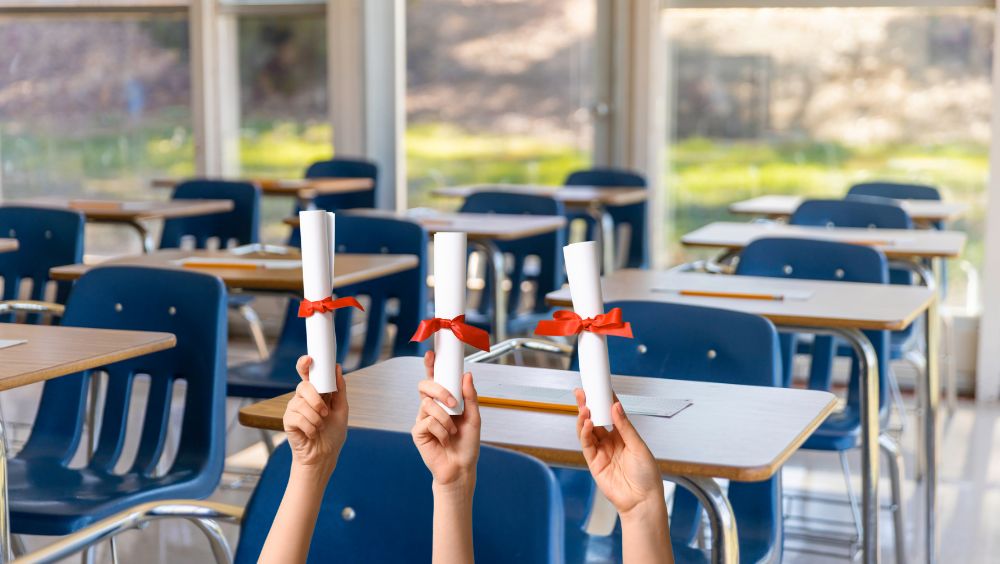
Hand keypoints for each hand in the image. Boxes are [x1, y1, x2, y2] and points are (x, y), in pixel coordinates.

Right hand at [283, 356, 347, 475]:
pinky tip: (312, 434)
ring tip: (320, 427)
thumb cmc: (332, 433)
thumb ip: (339, 389)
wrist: (324, 455)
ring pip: (302, 403)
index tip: (309, 359)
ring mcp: (293, 408)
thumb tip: (337, 368)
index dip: (305, 364)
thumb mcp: (341, 409)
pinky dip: (310, 427)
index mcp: (316, 392)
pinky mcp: (288, 421)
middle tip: (325, 412)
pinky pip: (298, 417)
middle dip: (317, 400)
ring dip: (316, 418)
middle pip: (304, 386)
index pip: (307, 373)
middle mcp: (302, 397)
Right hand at [412, 351, 480, 490]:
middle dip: (439, 390)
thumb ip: (470, 397)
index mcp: (443, 401)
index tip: (432, 354)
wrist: (460, 468)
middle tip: (453, 403)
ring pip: (427, 405)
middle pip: (424, 386)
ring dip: (445, 418)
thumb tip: (467, 375)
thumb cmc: (467, 444)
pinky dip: (441, 430)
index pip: (435, 379)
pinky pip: (427, 422)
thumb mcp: (474, 418)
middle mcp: (431, 407)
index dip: (430, 366)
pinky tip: (444, 439)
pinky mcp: (417, 432)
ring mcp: (422, 419)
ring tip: (452, 430)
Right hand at [575, 389, 663, 517]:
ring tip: (584, 408)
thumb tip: (616, 406)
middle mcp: (610, 442)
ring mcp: (601, 452)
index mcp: (623, 436)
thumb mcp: (638, 446)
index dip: (604, 400)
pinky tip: (587, 423)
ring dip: (584, 418)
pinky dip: (584, 432)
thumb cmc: (647, 476)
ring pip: (587, 430)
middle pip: (596, 419)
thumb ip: (625, 427)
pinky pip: (586, 444)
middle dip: (588, 405)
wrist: (642, 500)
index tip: (599, 387)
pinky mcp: (594, 462)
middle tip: (582, 392)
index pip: (611, 413)